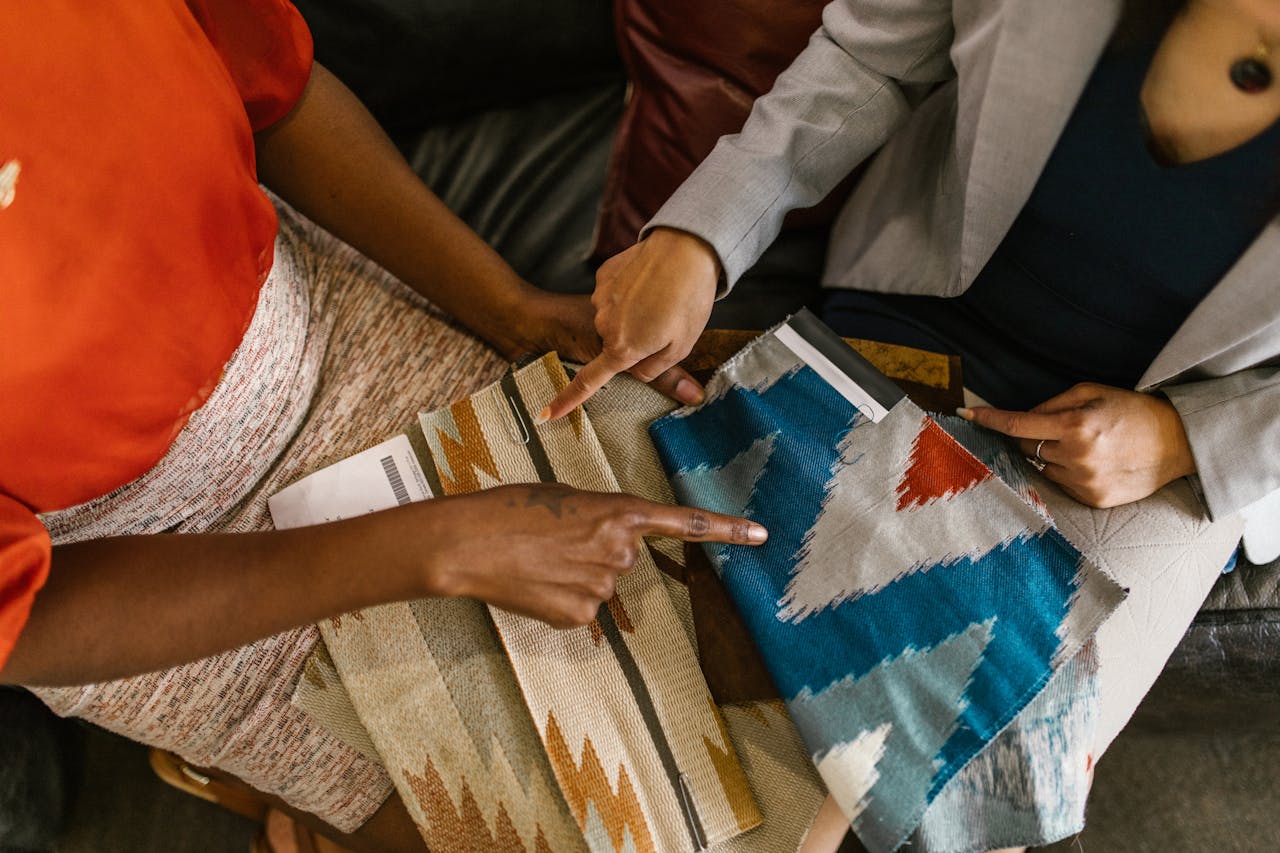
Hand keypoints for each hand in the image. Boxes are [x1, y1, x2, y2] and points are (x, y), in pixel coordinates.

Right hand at [422, 484, 766, 627]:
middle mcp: (619, 551)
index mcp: (618, 512)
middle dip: (596, 550)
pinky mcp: (581, 615)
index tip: (761, 535)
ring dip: (576, 575)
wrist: (469, 544)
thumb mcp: (563, 499)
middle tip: (553, 540)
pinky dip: (562, 599)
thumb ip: (598, 520)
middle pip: (625, 556)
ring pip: (602, 583)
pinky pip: (584, 608)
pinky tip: (536, 585)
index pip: (684, 522)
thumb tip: (605, 553)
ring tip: (537, 560)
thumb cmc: (510, 510)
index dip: (726, 528)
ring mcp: (602, 586)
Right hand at [510, 290, 704, 409]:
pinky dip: (631, 291)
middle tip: (668, 321)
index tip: (545, 415)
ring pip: (617, 318)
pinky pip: (616, 293)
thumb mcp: (681, 345)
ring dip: (636, 313)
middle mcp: (604, 325)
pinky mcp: (605, 274)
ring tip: (664, 297)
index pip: (588, 382)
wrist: (684, 246)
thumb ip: (658, 371)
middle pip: (617, 345)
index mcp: (622, 348)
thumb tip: (640, 375)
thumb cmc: (688, 299)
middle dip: (636, 341)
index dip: (567, 400)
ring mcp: (601, 297)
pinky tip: (652, 281)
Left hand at [959, 382, 1196, 507]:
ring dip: (1049, 455)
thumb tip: (1020, 417)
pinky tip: (1091, 462)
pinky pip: (1060, 483)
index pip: (1018, 424)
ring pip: (1041, 467)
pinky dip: (1065, 471)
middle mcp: (1077, 457)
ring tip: (1082, 445)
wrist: (1177, 442)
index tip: (966, 413)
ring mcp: (1085, 483)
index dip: (989, 419)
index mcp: (1076, 426)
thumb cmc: (1131, 410)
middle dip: (1030, 434)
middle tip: (1056, 427)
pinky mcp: (1093, 500)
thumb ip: (1051, 404)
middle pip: (1025, 446)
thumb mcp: (1091, 392)